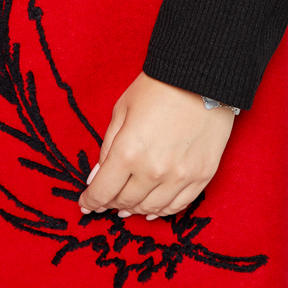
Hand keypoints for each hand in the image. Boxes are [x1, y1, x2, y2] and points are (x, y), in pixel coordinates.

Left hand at [78, 72, 234, 220]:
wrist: (201, 77)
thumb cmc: (158, 88)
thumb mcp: (121, 110)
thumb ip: (107, 147)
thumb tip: (96, 178)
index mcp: (128, 152)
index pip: (103, 192)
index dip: (90, 201)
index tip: (85, 204)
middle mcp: (153, 171)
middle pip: (125, 202)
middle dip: (111, 202)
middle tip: (106, 199)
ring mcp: (180, 177)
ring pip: (151, 208)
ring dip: (135, 208)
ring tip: (127, 205)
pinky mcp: (202, 176)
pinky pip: (178, 206)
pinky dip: (162, 210)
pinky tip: (152, 208)